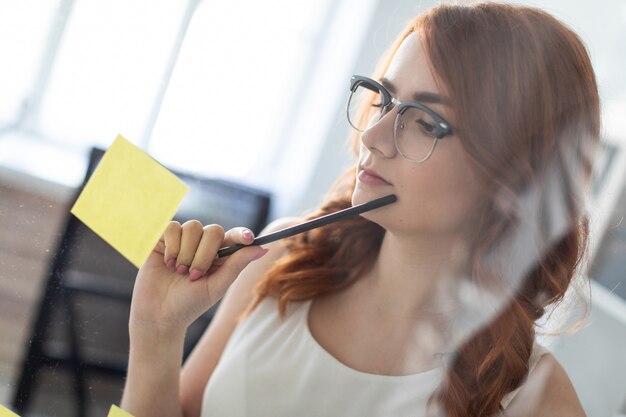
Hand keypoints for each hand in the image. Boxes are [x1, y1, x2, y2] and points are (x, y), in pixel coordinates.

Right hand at [129, 220, 267, 332]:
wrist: (158, 314)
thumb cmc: (189, 304)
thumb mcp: (216, 287)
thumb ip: (236, 265)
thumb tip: (263, 248)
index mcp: (220, 256)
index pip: (235, 237)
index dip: (242, 234)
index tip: (249, 239)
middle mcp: (203, 244)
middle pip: (213, 231)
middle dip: (204, 254)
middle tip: (194, 275)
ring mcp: (183, 240)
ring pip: (193, 227)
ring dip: (186, 252)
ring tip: (179, 271)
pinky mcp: (163, 238)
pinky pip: (173, 226)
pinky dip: (172, 245)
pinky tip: (167, 263)